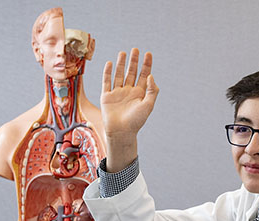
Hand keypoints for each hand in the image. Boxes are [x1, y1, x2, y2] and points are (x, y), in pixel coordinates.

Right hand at [100, 48, 157, 171]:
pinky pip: (107, 82)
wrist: (121, 132)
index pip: (144, 75)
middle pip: (132, 72)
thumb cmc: (136, 121)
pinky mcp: (107, 96)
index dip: (146, 64)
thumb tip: (151, 75)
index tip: (148, 54)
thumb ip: (152, 90)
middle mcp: (129, 91)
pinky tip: (110, 63)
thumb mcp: (148, 105)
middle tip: (135, 50)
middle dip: (134, 61)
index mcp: (140, 93)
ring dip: (121, 64)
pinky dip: (108, 73)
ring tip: (123, 53)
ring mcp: (118, 93)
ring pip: (119, 75)